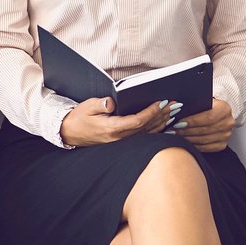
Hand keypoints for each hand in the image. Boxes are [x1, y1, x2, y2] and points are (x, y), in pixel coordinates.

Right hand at [59, 97, 175, 147]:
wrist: (70, 132)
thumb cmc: (79, 118)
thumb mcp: (87, 107)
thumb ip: (100, 104)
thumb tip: (111, 102)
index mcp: (111, 128)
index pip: (137, 121)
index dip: (151, 112)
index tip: (162, 102)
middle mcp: (119, 138)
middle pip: (146, 127)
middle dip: (162, 115)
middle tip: (176, 104)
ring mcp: (121, 142)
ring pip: (147, 134)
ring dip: (162, 122)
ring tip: (174, 112)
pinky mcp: (122, 142)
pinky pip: (143, 138)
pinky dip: (156, 131)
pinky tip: (166, 126)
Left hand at [171, 99, 236, 152]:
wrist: (217, 114)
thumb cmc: (207, 107)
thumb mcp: (203, 101)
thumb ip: (194, 104)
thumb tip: (177, 108)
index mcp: (225, 109)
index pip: (207, 117)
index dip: (192, 121)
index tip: (178, 123)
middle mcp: (228, 122)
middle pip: (205, 129)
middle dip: (187, 131)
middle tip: (174, 131)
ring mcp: (226, 135)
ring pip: (204, 140)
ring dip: (188, 139)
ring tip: (177, 136)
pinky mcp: (222, 145)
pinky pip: (206, 148)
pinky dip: (194, 146)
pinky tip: (185, 143)